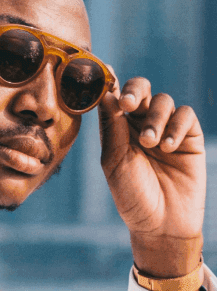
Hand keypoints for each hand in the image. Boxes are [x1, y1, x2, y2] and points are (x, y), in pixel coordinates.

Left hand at [98, 70, 205, 278]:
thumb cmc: (131, 192)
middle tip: (129, 104)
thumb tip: (106, 93)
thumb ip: (112, 126)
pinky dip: (176, 126)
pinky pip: (186, 116)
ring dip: (156, 118)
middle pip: (141, 89)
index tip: (107, 73)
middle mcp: (142, 123)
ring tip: (151, 143)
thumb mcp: (115, 159)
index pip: (117, 96)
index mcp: (120, 126)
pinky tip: (167, 147)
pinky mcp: (189, 137)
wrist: (161, 223)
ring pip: (163, 101)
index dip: (112, 83)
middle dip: (135, 91)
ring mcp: (166, 128)